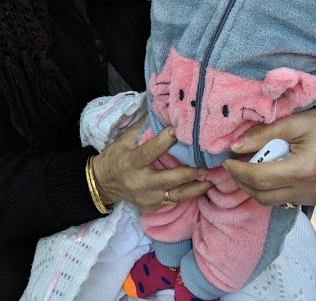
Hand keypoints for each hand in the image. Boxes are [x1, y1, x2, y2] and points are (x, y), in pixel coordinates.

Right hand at [92, 121, 212, 212]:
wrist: (103, 184)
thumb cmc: (116, 157)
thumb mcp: (124, 139)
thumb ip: (142, 127)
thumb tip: (160, 108)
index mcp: (131, 162)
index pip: (149, 151)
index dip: (164, 141)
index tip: (178, 131)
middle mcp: (139, 182)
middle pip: (168, 179)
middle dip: (189, 172)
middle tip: (206, 164)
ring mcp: (146, 197)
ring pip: (175, 195)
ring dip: (195, 188)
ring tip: (211, 180)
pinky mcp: (151, 207)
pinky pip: (171, 202)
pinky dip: (187, 195)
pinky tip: (200, 188)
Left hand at [223, 99, 315, 206]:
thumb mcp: (292, 122)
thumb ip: (262, 135)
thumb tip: (234, 146)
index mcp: (303, 170)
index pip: (259, 179)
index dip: (238, 171)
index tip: (226, 160)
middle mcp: (310, 190)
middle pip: (264, 196)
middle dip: (243, 181)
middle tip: (234, 164)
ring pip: (274, 200)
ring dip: (257, 186)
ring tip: (251, 166)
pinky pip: (287, 198)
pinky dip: (274, 188)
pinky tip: (272, 170)